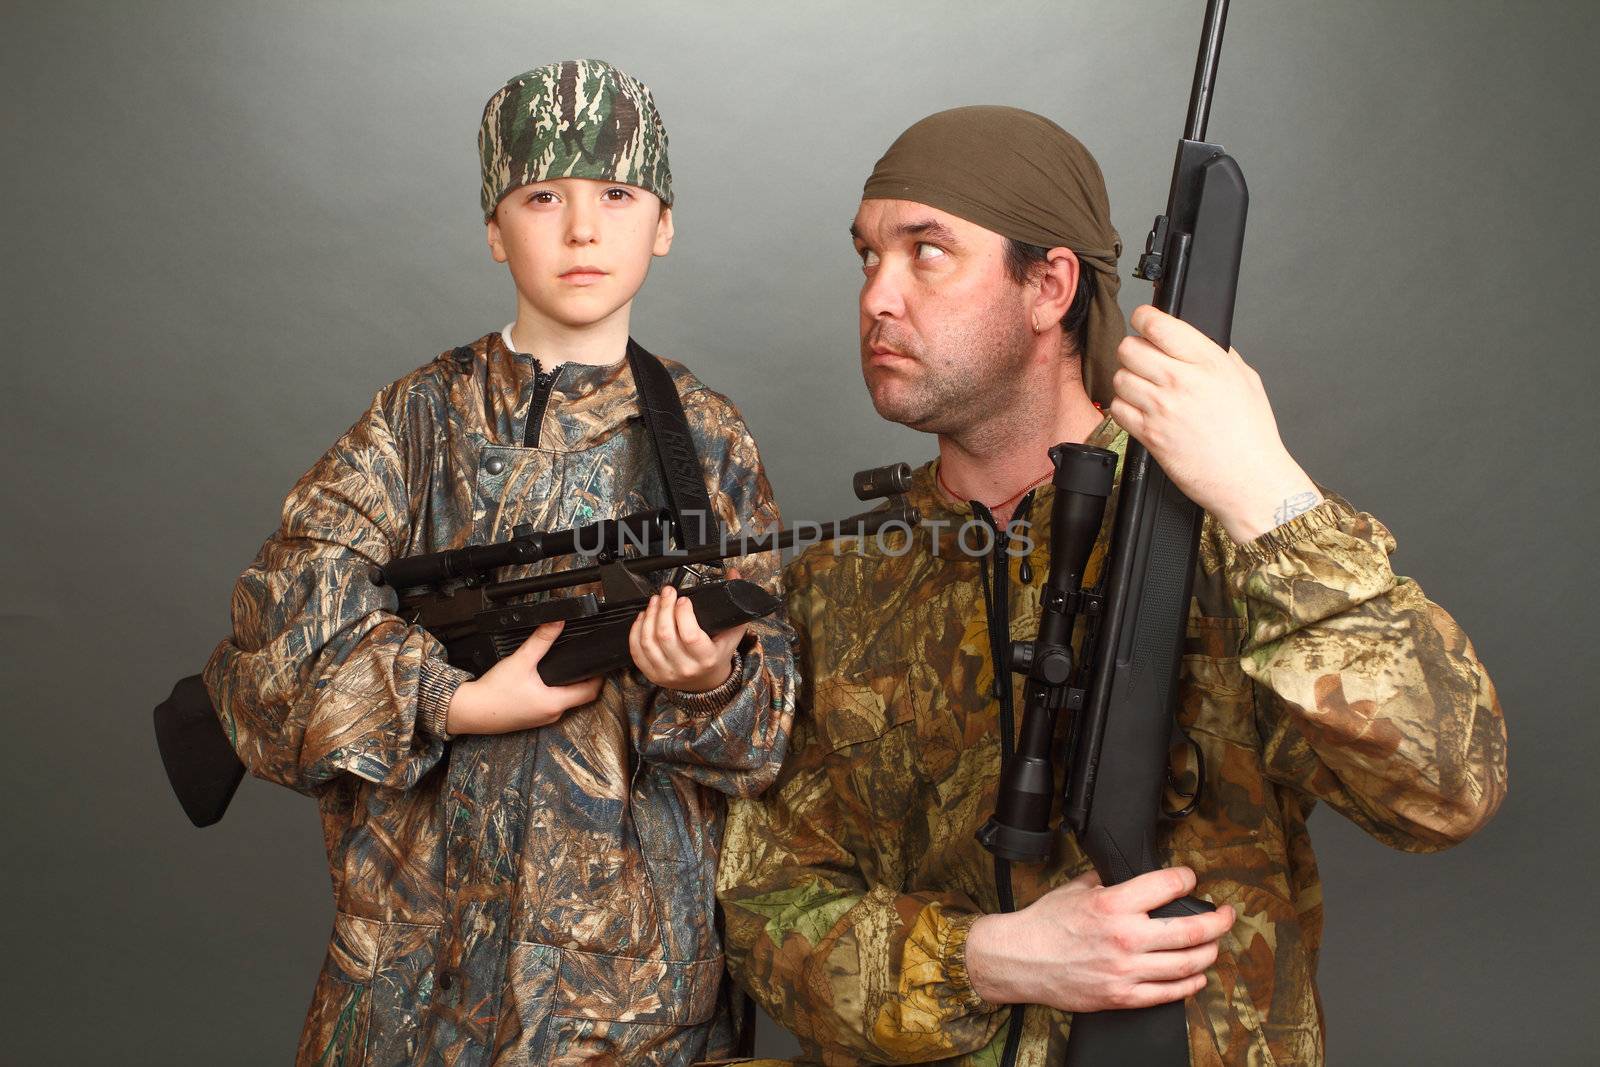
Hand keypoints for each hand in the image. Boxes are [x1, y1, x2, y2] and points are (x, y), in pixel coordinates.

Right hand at [445, 620, 602, 733]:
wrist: (470, 711)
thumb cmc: (493, 692)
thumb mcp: (521, 660)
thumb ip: (541, 640)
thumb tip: (557, 621)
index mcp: (555, 703)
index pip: (590, 692)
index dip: (599, 677)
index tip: (602, 664)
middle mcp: (552, 714)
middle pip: (580, 697)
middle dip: (586, 680)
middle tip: (587, 662)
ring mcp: (542, 719)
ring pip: (565, 702)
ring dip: (570, 687)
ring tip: (569, 668)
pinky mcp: (531, 718)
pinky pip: (551, 705)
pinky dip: (555, 693)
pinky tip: (547, 681)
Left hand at [628, 569, 747, 692]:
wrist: (706, 682)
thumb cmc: (718, 655)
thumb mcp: (732, 632)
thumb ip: (735, 605)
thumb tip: (733, 575)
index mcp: (707, 658)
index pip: (690, 635)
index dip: (683, 613)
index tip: (683, 599)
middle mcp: (685, 668)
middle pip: (665, 635)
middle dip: (664, 607)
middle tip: (667, 593)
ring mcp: (666, 672)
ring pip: (648, 641)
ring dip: (649, 615)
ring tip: (655, 602)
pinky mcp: (652, 673)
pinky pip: (637, 651)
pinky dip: (637, 630)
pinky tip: (644, 617)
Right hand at [965, 866, 1233, 1012]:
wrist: (1020, 960)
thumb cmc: (1045, 923)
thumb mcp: (1077, 888)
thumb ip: (1110, 881)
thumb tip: (1133, 875)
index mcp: (1113, 904)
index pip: (1168, 886)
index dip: (1187, 878)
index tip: (1191, 878)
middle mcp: (1125, 937)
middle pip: (1192, 929)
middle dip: (1218, 920)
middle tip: (1226, 914)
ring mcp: (1126, 971)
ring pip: (1188, 963)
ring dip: (1209, 951)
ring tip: (1214, 944)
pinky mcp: (1122, 996)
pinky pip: (1168, 993)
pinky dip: (1190, 983)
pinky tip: (1197, 975)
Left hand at [1110, 305, 1320, 542]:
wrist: (1249, 479)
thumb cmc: (1252, 435)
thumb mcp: (1246, 380)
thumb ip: (1218, 355)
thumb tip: (1196, 341)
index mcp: (1208, 361)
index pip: (1157, 324)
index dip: (1144, 319)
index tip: (1144, 323)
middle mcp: (1182, 380)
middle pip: (1129, 348)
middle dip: (1133, 351)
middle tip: (1144, 361)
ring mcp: (1162, 408)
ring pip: (1120, 377)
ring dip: (1128, 381)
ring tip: (1146, 390)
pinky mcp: (1149, 434)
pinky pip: (1117, 409)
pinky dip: (1125, 409)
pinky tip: (1143, 412)